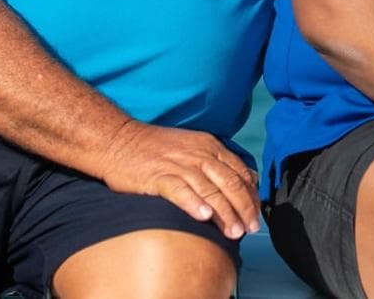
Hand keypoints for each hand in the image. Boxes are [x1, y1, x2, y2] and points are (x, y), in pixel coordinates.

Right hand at [96, 119, 261, 238]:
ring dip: (224, 213)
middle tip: (251, 229)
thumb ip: (219, 162)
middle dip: (243, 208)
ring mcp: (178, 164)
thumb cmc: (155, 148)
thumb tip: (249, 177)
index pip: (240, 172)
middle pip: (230, 183)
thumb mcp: (193, 146)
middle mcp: (199, 154)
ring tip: (234, 232)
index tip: (256, 215)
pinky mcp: (158, 176)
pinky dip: (193, 203)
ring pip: (210, 190)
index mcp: (210, 146)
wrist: (118, 140)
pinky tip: (203, 216)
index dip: (251, 196)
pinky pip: (179, 190)